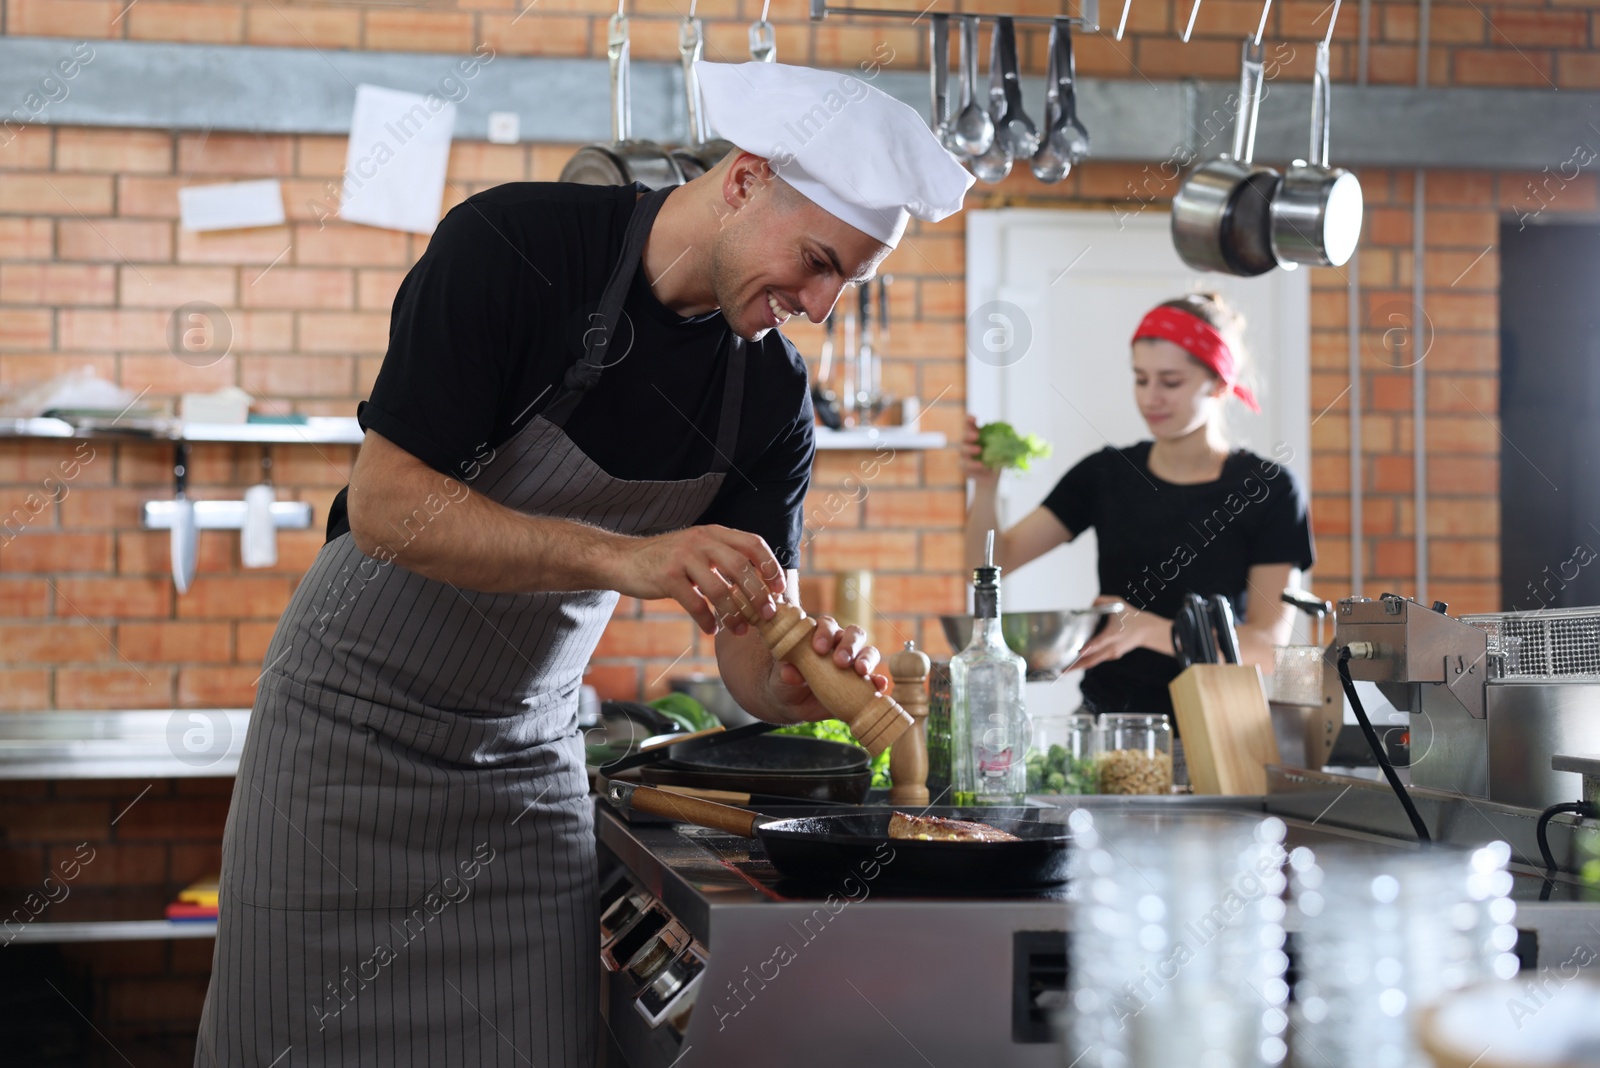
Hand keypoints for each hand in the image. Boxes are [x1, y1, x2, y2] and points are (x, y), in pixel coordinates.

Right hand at [607, 525, 785, 634]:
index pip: (752, 544)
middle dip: (758, 594)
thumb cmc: (666, 560)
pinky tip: (711, 630)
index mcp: (713, 533)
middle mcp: (701, 540)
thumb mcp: (696, 548)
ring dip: (734, 614)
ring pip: (719, 589)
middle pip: (741, 567)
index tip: (779, 589)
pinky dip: (706, 620)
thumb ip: (722, 558)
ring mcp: (683, 557)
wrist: (622, 559)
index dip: (770, 566)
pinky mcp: (666, 577)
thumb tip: (758, 584)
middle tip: (767, 615)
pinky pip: (695, 603)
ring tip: (741, 630)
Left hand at [765, 616, 890, 723]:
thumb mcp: (782, 677)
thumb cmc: (785, 681)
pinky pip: (875, 679)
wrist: (792, 705)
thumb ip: (786, 671)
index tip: (819, 648)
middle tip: (840, 661)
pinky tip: (879, 685)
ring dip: (866, 659)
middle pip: (853, 634)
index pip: (827, 625)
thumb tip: (790, 672)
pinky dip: (878, 681)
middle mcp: (840, 646)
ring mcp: (853, 664)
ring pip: (868, 652)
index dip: (825, 633)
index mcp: (820, 637)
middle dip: (849, 645)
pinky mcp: (862, 684)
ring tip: (861, 671)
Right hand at [960, 413, 998, 483]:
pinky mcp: (964, 467)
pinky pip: (965, 464)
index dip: (968, 419)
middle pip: (963, 436)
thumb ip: (1004, 442)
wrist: (991, 477)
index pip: (968, 424)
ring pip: (962, 450)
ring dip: (969, 448)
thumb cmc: (995, 459)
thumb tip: (1012, 435)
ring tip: (979, 450)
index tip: (975, 419)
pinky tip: (981, 465)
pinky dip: (973, 464)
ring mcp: (964, 455)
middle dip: (968, 434)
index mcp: (975, 435)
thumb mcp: (1001, 449)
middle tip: (977, 436)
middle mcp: (968, 443)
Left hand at [1068, 600, 1172, 671]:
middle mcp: (1112, 646)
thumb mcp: (1118, 603)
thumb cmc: (1132, 617)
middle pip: (1093, 658)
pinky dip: (1087, 662)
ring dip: (1080, 666)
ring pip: (1094, 662)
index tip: (1078, 652)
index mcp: (1113, 634)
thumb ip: (1102, 601)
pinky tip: (1075, 663)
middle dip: (1077, 665)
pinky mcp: (1113, 656)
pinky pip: (1098, 660)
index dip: (1088, 648)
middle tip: (1063, 670)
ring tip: (1065, 670)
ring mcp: (1113, 653)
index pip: (1099, 642)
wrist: (1147, 630)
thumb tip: (1089, 606)